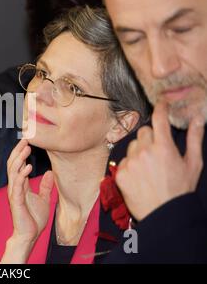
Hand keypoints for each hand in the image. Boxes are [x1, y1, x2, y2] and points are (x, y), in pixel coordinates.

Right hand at [1, 139, 54, 262]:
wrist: (29, 235)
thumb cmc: (33, 219)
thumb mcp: (43, 199)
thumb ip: (44, 186)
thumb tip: (49, 173)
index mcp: (20, 185)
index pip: (17, 164)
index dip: (21, 152)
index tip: (27, 141)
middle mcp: (15, 186)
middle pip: (12, 164)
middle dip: (18, 151)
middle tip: (25, 138)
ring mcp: (14, 193)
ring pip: (12, 171)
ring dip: (19, 159)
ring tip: (26, 149)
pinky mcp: (16, 201)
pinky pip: (17, 185)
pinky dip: (21, 175)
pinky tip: (27, 167)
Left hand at [116, 101, 204, 220]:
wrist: (164, 214)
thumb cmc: (180, 189)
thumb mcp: (193, 163)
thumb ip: (194, 138)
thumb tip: (198, 118)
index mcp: (163, 147)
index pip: (158, 119)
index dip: (160, 109)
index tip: (161, 104)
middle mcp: (144, 152)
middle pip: (143, 131)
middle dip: (151, 136)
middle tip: (158, 149)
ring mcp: (130, 162)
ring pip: (132, 146)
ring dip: (139, 151)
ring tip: (150, 167)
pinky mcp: (120, 173)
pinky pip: (123, 161)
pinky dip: (130, 165)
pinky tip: (140, 176)